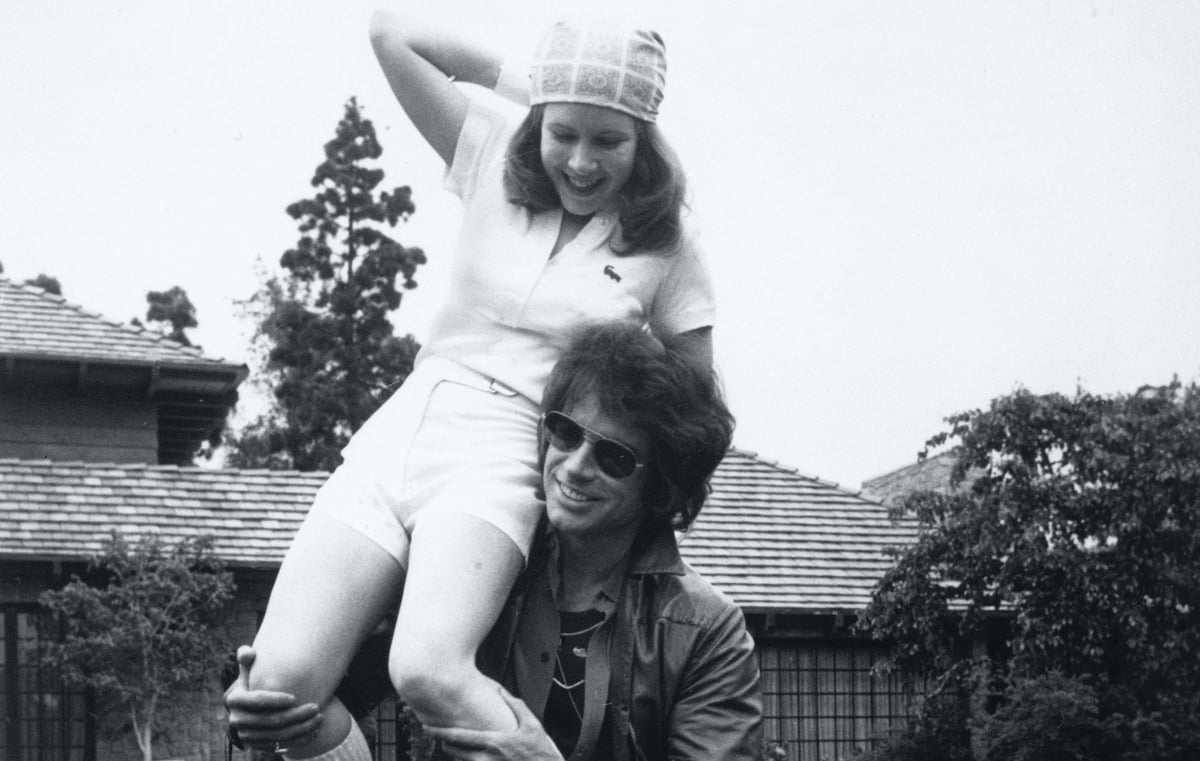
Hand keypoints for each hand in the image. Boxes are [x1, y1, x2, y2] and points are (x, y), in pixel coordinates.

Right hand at [226, 646, 322, 750]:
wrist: (255, 703)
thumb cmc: (256, 678)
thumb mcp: (250, 666)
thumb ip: (247, 656)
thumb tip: (248, 653)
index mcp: (233, 700)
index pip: (255, 701)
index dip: (275, 700)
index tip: (295, 697)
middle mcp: (237, 721)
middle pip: (270, 721)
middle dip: (295, 715)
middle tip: (316, 707)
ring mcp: (248, 736)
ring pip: (277, 735)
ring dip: (301, 728)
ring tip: (320, 718)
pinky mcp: (259, 746)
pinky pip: (281, 746)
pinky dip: (300, 740)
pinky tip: (315, 731)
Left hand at [425, 686, 563, 760]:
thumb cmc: (541, 751)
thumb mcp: (532, 725)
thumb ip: (515, 706)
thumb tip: (501, 690)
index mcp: (494, 742)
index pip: (459, 737)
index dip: (440, 733)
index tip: (427, 728)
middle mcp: (487, 758)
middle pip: (454, 751)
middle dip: (444, 743)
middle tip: (437, 733)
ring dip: (457, 753)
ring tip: (452, 744)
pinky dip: (469, 760)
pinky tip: (472, 754)